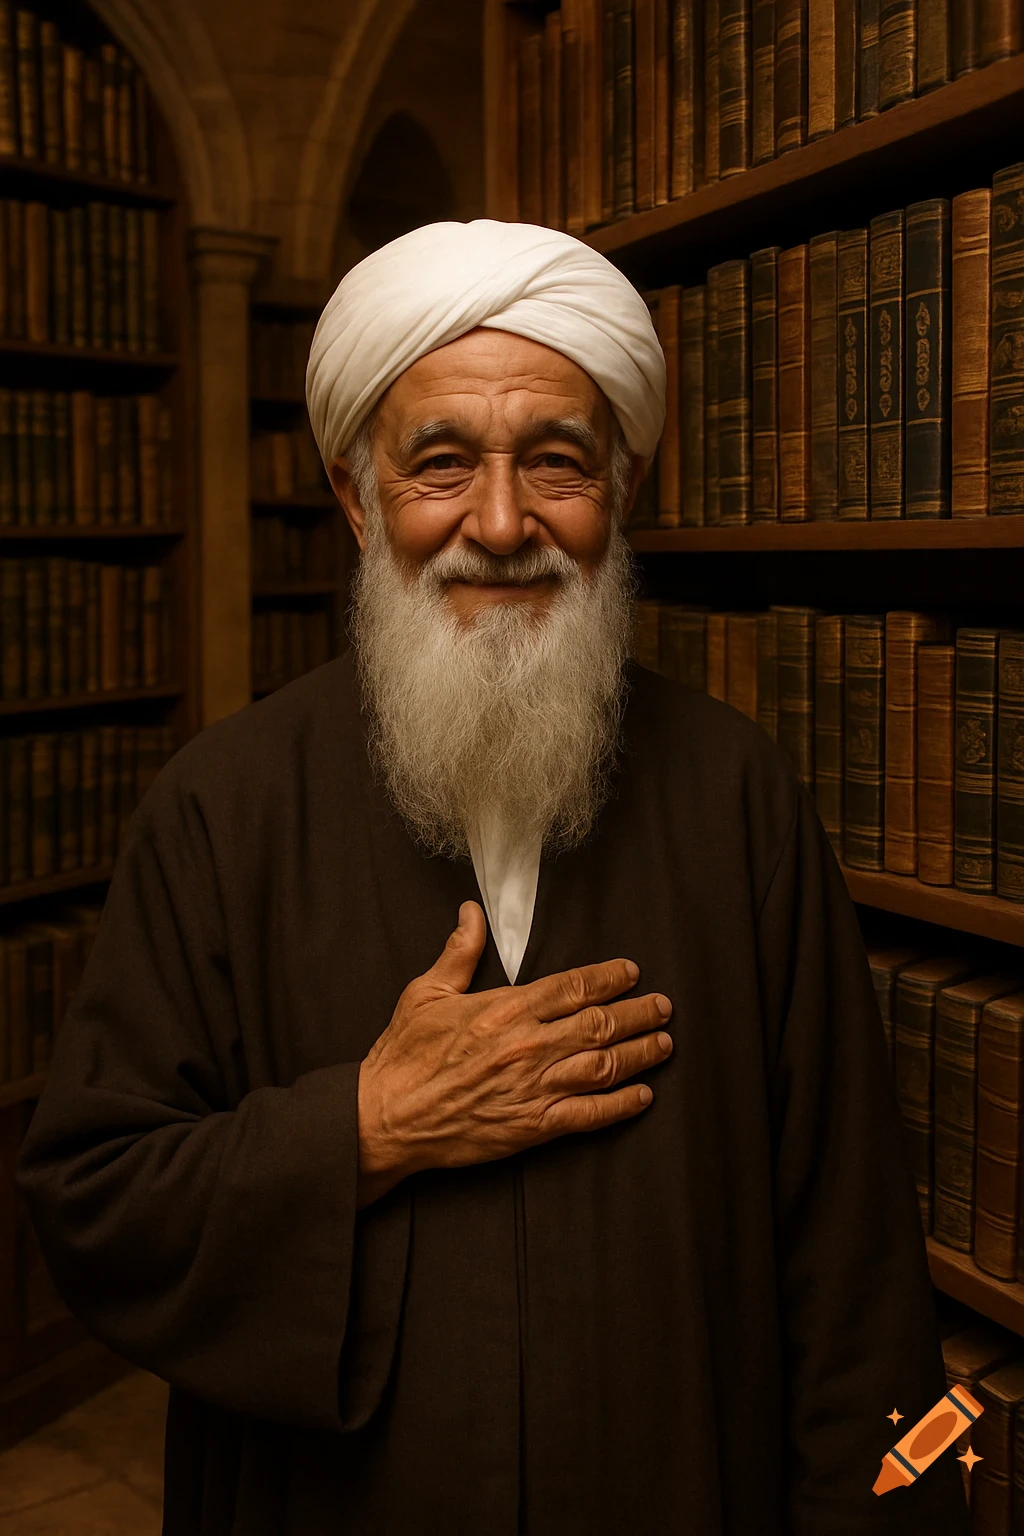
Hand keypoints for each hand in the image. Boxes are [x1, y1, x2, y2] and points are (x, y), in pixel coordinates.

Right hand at [356, 901, 672, 1206]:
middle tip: (662, 1006)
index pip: (573, 986)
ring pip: (603, 1066)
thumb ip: (458, 952)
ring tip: (663, 1043)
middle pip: (600, 1024)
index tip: (630, 972)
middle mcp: (527, 1047)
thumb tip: (471, 913)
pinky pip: (588, 1115)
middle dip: (638, 1013)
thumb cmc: (403, 1056)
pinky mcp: (531, 1127)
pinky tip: (641, 1097)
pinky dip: (620, 1106)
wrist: (385, 1116)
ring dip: (640, 1054)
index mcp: (505, 1010)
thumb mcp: (426, 992)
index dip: (609, 977)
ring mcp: (533, 1088)